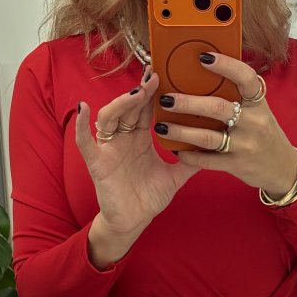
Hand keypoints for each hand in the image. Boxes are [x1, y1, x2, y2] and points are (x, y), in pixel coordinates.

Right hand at [74, 68, 194, 237]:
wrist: (134, 222)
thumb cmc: (149, 197)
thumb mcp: (175, 177)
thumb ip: (191, 162)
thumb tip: (215, 148)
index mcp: (140, 138)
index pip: (145, 108)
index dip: (152, 92)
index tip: (163, 74)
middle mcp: (123, 138)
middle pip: (129, 107)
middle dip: (140, 91)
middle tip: (154, 76)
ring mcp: (108, 148)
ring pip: (109, 117)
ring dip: (121, 103)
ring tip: (136, 93)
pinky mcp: (97, 162)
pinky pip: (85, 141)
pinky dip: (81, 125)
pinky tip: (84, 108)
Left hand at [154, 53, 296, 198]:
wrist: (282, 167)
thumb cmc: (262, 131)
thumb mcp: (257, 109)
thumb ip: (237, 94)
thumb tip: (202, 70)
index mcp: (258, 102)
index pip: (245, 77)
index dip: (226, 65)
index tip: (202, 57)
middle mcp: (254, 121)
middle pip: (218, 108)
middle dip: (188, 103)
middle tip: (166, 98)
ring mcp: (246, 145)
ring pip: (208, 136)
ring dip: (182, 131)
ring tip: (161, 126)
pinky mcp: (237, 165)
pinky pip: (208, 160)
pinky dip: (189, 155)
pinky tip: (175, 149)